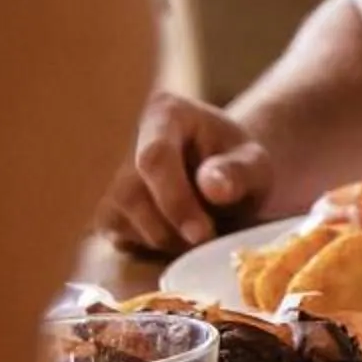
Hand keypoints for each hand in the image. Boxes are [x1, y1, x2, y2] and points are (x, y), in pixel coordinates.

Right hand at [100, 91, 275, 254]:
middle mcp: (125, 142)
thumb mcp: (254, 164)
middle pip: (132, 197)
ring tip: (203, 226)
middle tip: (213, 235)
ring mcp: (110, 179)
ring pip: (123, 224)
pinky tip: (180, 232)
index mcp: (164, 114)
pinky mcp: (107, 212)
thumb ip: (239, 172)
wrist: (224, 176)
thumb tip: (213, 187)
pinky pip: (124, 241)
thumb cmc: (239, 165)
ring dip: (168, 240)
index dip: (175, 200)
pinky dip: (155, 248)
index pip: (154, 158)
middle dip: (175, 228)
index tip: (202, 233)